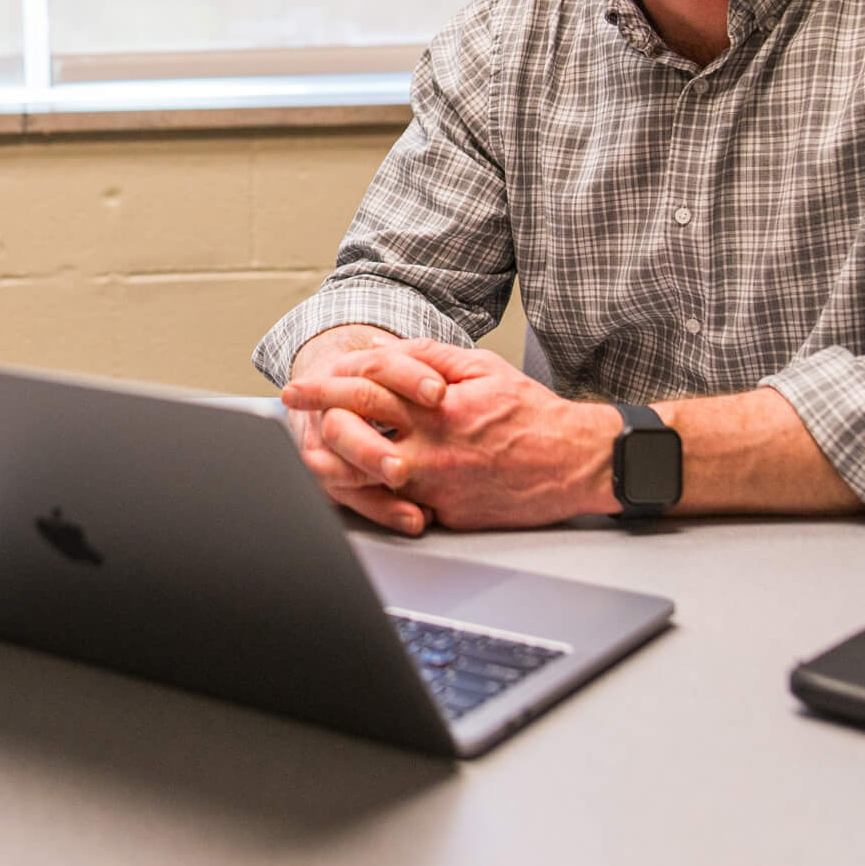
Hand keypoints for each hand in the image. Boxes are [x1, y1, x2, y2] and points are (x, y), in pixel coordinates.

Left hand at [286, 338, 616, 531]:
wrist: (575, 463)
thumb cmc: (531, 415)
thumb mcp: (482, 368)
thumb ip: (430, 358)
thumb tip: (387, 351)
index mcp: (439, 408)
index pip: (367, 390)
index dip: (326, 387)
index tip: (299, 388)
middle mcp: (433, 449)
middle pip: (357, 434)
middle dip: (316, 423)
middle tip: (289, 418)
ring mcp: (437, 487)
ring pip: (368, 477)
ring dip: (332, 465)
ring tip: (306, 455)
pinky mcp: (446, 515)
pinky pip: (398, 506)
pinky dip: (371, 496)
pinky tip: (351, 487)